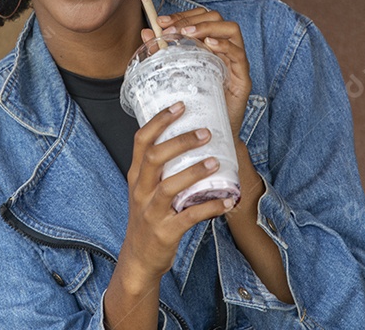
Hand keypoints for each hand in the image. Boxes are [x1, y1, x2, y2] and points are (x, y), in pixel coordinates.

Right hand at [119, 101, 235, 284]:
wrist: (139, 259)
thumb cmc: (148, 217)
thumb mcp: (145, 189)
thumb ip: (160, 168)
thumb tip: (188, 138)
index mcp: (136, 176)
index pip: (141, 141)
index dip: (159, 121)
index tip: (180, 105)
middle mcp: (141, 190)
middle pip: (155, 158)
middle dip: (180, 142)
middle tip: (206, 132)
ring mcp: (151, 212)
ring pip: (170, 186)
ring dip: (195, 172)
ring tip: (216, 162)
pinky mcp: (165, 232)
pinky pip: (189, 217)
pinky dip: (210, 207)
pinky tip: (228, 200)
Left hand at [141, 7, 251, 139]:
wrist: (209, 135)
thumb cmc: (194, 105)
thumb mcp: (175, 75)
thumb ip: (162, 54)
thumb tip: (146, 33)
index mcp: (209, 46)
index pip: (200, 18)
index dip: (182, 15)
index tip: (161, 22)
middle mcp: (225, 50)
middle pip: (216, 18)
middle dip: (192, 19)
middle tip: (172, 29)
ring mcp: (236, 63)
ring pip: (231, 29)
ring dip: (208, 27)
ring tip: (188, 33)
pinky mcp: (243, 78)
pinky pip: (239, 54)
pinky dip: (225, 45)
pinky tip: (210, 45)